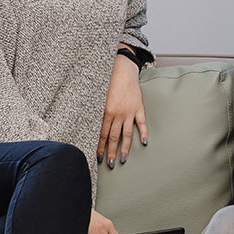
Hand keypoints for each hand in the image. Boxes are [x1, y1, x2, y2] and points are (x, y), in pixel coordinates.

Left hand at [98, 50, 145, 167]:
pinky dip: (143, 133)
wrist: (123, 69)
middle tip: (109, 164)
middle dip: (110, 152)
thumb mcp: (98, 97)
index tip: (98, 157)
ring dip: (125, 148)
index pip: (101, 134)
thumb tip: (89, 126)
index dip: (99, 147)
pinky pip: (142, 123)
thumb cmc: (108, 82)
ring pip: (127, 134)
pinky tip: (144, 143)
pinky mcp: (139, 108)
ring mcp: (130, 112)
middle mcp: (118, 114)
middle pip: (113, 137)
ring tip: (123, 159)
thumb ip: (96, 111)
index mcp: (106, 112)